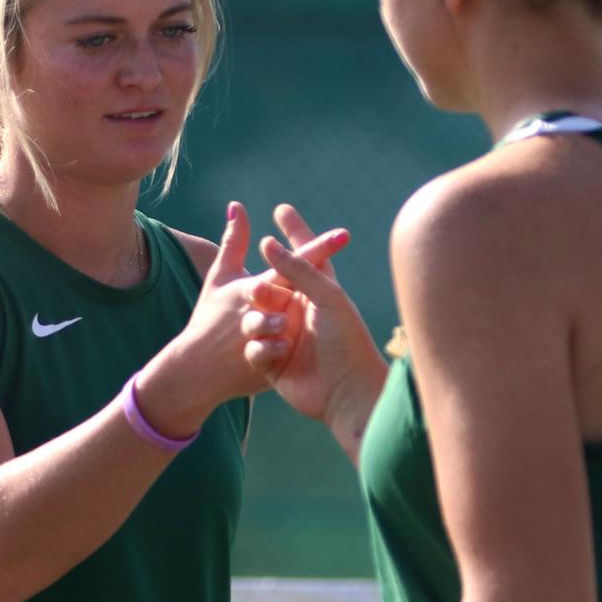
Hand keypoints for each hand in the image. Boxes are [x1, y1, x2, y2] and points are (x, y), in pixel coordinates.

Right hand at [244, 204, 387, 456]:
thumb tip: (267, 243)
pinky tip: (281, 353)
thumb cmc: (346, 342)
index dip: (295, 231)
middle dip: (262, 289)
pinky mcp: (273, 362)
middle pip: (269, 287)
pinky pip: (255, 347)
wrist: (347, 393)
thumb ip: (299, 269)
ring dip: (261, 321)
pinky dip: (263, 347)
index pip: (305, 255)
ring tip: (279, 328)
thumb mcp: (327, 298)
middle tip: (260, 290)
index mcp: (318, 292)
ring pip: (255, 318)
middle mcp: (300, 312)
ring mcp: (285, 337)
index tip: (281, 209)